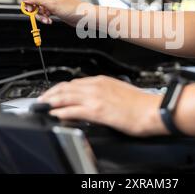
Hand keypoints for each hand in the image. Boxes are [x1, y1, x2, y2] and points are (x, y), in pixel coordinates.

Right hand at [21, 0, 83, 25]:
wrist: (83, 16)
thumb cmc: (73, 8)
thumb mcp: (52, 4)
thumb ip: (37, 0)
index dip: (28, 0)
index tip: (30, 9)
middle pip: (32, 0)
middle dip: (34, 9)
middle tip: (38, 15)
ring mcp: (50, 0)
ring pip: (37, 7)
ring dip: (40, 15)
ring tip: (46, 19)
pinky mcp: (52, 7)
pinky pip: (43, 12)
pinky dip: (44, 17)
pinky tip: (49, 20)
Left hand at [38, 76, 168, 136]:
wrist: (154, 109)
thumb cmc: (141, 104)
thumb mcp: (119, 92)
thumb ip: (104, 93)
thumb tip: (95, 100)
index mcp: (102, 80)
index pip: (74, 83)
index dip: (60, 89)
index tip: (53, 94)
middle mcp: (97, 86)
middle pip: (66, 87)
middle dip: (50, 94)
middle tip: (41, 100)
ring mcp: (96, 97)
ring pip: (66, 96)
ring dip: (51, 101)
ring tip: (42, 106)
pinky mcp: (97, 110)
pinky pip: (73, 110)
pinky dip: (61, 112)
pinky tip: (54, 114)